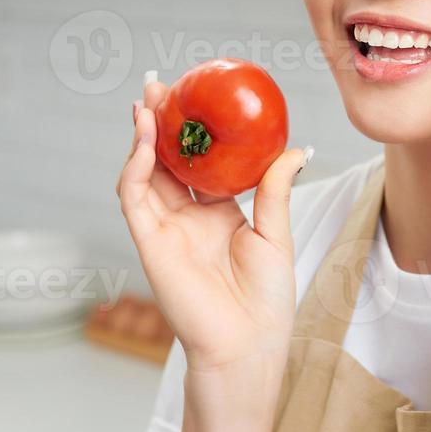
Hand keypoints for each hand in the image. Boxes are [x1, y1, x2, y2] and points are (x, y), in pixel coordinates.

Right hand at [116, 77, 310, 373]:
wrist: (248, 345)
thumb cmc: (266, 301)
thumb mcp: (277, 233)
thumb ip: (275, 188)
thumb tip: (297, 149)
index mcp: (218, 214)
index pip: (198, 163)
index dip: (192, 131)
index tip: (195, 96)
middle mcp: (187, 218)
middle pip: (165, 160)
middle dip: (159, 122)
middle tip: (159, 86)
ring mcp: (165, 230)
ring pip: (144, 173)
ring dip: (142, 136)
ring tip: (147, 101)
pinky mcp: (149, 244)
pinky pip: (134, 198)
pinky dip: (136, 166)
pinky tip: (146, 140)